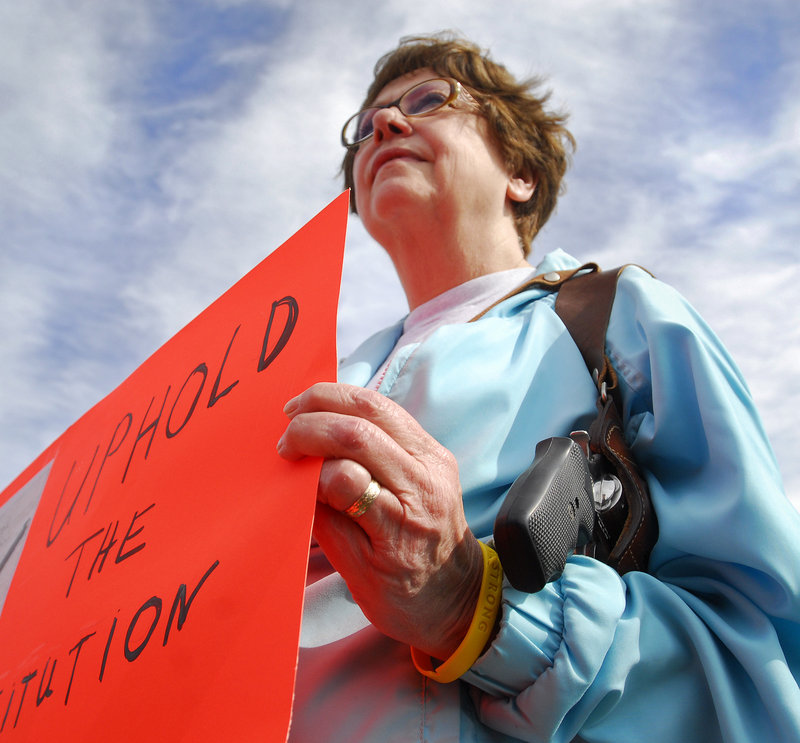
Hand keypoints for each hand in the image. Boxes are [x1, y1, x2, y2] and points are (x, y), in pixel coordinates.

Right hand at [277, 382, 483, 659]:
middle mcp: (424, 485)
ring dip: (331, 399)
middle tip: (286, 438)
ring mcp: (434, 461)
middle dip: (312, 424)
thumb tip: (298, 480)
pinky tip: (330, 408)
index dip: (311, 471)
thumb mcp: (357, 575)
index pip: (347, 479)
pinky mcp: (435, 449)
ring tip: (299, 408)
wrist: (459, 593)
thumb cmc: (406, 596)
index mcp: (402, 526)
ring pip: (378, 408)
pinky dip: (354, 403)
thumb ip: (327, 523)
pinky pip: (390, 411)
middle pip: (362, 432)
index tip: (289, 473)